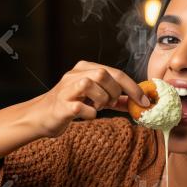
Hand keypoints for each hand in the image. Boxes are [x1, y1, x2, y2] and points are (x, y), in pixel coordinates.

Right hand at [28, 60, 150, 137]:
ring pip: (90, 84)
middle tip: (112, 103)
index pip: (115, 72)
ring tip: (97, 107)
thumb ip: (115, 98)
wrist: (41, 118)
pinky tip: (87, 115)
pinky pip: (80, 107)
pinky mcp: (61, 105)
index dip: (133, 87)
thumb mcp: (95, 99)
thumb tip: (138, 102)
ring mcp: (66, 89)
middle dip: (115, 92)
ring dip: (101, 100)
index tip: (145, 101)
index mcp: (85, 68)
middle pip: (103, 74)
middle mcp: (74, 74)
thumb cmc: (70, 106)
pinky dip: (90, 113)